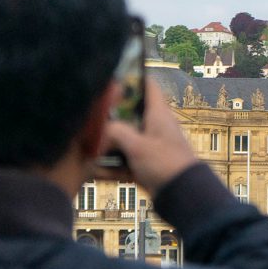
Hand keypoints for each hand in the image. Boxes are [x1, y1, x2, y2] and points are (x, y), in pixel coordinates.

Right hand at [97, 79, 198, 196]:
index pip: (148, 86)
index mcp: (158, 114)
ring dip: (106, 144)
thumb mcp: (137, 145)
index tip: (114, 73)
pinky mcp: (146, 165)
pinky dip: (110, 166)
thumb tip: (101, 130)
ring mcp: (150, 147)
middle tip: (87, 114)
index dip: (133, 77)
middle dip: (109, 116)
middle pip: (129, 114)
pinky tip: (92, 170)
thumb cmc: (166, 164)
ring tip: (84, 143)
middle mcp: (155, 127)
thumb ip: (116, 132)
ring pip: (123, 139)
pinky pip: (124, 162)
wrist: (183, 196)